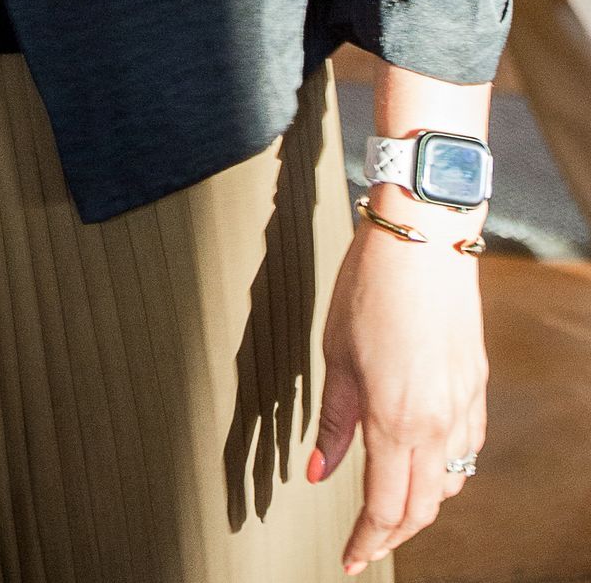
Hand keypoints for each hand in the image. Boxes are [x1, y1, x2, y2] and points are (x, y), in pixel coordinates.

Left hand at [310, 220, 486, 573]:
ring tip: (390, 504)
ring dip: (421, 502)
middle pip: (422, 507)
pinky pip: (466, 448)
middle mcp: (437, 422)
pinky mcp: (475, 384)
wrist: (422, 240)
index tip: (350, 559)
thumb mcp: (335, 355)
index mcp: (396, 420)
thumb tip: (317, 472)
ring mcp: (463, 404)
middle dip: (393, 534)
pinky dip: (445, 468)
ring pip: (450, 481)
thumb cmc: (370, 287)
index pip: (385, 508)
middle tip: (366, 543)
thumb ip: (333, 422)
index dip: (367, 542)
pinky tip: (423, 459)